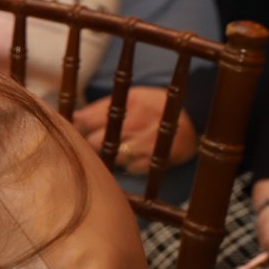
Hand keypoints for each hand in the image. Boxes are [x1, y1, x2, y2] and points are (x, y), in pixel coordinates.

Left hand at [71, 86, 196, 175]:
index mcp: (130, 101)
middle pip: (97, 142)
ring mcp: (151, 142)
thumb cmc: (153, 107)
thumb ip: (100, 108)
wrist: (195, 121)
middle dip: (92, 145)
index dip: (77, 129)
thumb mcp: (130, 98)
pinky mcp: (161, 161)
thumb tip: (72, 118)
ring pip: (113, 157)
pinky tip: (135, 158)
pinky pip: (132, 169)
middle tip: (95, 144)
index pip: (88, 119)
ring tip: (118, 150)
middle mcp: (140, 120)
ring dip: (111, 157)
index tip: (72, 134)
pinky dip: (129, 166)